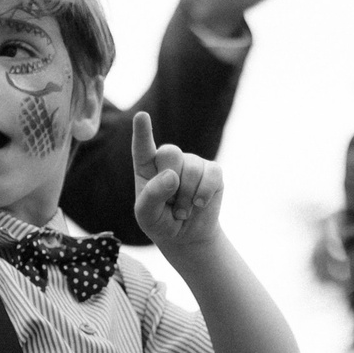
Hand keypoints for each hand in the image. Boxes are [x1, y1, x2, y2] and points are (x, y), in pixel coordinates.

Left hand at [132, 116, 223, 248]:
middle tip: (171, 203)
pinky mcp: (212, 171)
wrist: (187, 236)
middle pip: (170, 153)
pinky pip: (211, 174)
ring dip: (187, 196)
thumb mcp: (147, 215)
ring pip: (191, 168)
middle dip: (171, 182)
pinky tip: (200, 203)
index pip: (143, 147)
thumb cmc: (161, 222)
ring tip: (183, 211)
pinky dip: (205, 193)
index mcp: (146, 166)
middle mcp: (168, 159)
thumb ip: (152, 195)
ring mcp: (191, 162)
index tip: (141, 116)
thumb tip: (172, 176)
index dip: (142, 131)